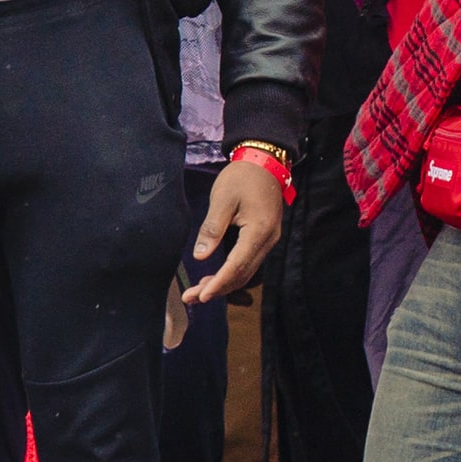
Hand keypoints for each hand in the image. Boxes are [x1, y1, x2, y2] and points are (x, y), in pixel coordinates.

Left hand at [183, 159, 285, 303]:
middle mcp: (268, 241)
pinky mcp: (264, 239)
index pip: (237, 265)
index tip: (200, 296)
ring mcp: (268, 241)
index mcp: (258, 231)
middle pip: (242, 274)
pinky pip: (248, 264)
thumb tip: (200, 257)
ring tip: (199, 293)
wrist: (264, 163)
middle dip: (217, 289)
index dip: (218, 283)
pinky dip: (231, 274)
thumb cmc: (242, 177)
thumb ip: (212, 228)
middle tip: (191, 298)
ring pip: (246, 272)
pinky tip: (215, 279)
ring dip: (224, 285)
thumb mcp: (222, 199)